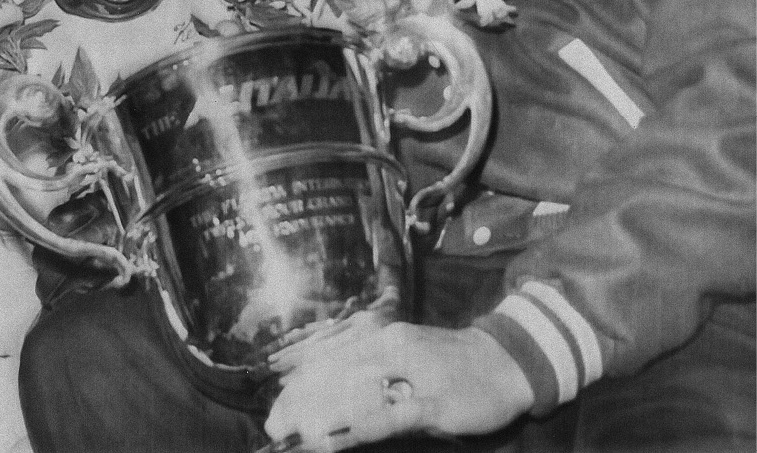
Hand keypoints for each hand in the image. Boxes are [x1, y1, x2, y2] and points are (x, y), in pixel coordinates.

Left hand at [265, 322, 534, 451]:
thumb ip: (374, 372)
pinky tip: (330, 440)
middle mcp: (392, 347)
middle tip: (274, 426)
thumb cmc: (451, 363)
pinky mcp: (432, 401)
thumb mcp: (408, 359)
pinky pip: (386, 416)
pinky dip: (354, 428)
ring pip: (354, 393)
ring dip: (319, 414)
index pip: (332, 359)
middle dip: (300, 401)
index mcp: (383, 337)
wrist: (503, 360)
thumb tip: (334, 394)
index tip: (277, 407)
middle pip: (335, 374)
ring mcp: (413, 372)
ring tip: (291, 432)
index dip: (300, 384)